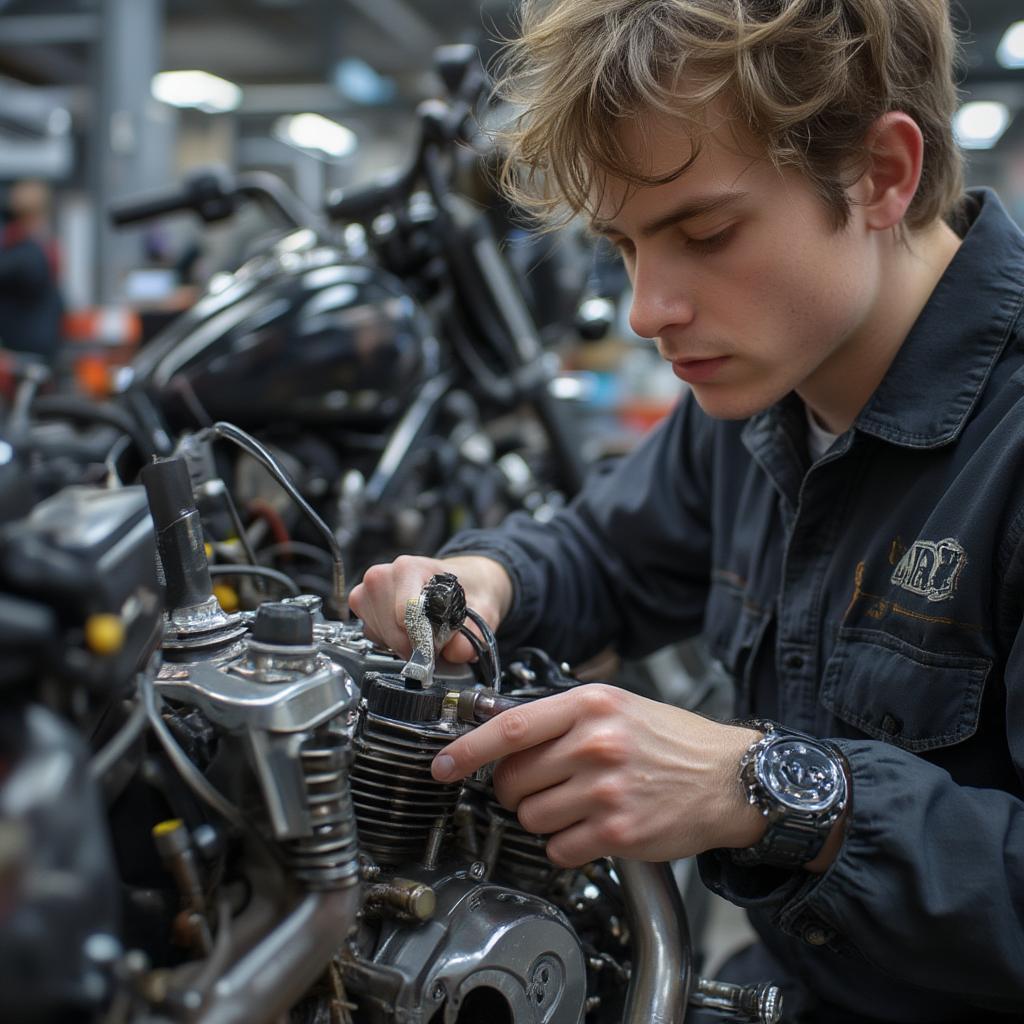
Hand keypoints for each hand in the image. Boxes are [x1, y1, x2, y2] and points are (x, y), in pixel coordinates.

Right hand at [348, 554, 512, 661]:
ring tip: (424, 631)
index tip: (439, 648)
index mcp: (409, 568)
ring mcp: (368, 589)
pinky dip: (391, 641)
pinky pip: (372, 635)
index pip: (404, 616)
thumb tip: (458, 653)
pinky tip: (408, 630)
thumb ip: (473, 635)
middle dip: (414, 645)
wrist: (464, 579)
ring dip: (402, 644)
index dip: (423, 640)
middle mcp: (382, 575)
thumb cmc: (468, 589)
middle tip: (436, 641)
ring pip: (380, 635)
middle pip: (391, 630)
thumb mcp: (483, 610)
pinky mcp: (362, 603)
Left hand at [431, 683, 767, 864]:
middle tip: (537, 787)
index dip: (467, 750)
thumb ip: (561, 717)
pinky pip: (560, 848)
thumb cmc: (669, 740)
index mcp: (590, 705)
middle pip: (514, 778)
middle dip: (513, 790)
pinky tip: (590, 828)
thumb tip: (501, 734)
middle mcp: (595, 744)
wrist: (728, 777)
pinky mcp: (618, 830)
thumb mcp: (615, 706)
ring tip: (573, 806)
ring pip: (531, 816)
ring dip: (541, 818)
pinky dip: (565, 845)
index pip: (509, 728)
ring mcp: (606, 789)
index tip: (442, 765)